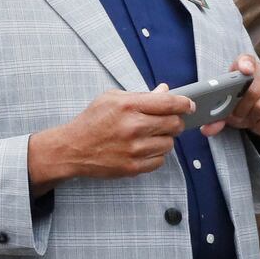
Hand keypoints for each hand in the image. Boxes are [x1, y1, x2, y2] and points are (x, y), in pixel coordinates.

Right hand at [29, 86, 192, 187]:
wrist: (71, 148)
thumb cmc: (91, 122)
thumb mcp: (111, 99)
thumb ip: (141, 95)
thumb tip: (165, 92)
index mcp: (128, 106)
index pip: (169, 103)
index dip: (184, 103)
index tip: (188, 105)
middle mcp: (133, 127)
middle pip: (174, 124)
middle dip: (174, 122)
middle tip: (166, 122)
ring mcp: (134, 149)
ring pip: (169, 144)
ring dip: (164, 139)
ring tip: (150, 136)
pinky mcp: (133, 167)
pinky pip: (159, 161)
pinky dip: (155, 155)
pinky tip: (143, 149)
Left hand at [205, 55, 259, 138]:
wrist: (256, 110)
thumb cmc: (237, 102)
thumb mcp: (223, 107)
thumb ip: (214, 118)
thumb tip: (208, 129)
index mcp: (245, 65)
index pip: (246, 60)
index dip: (245, 65)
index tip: (245, 71)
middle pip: (254, 91)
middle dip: (241, 109)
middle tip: (235, 117)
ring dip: (251, 119)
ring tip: (246, 120)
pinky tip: (258, 123)